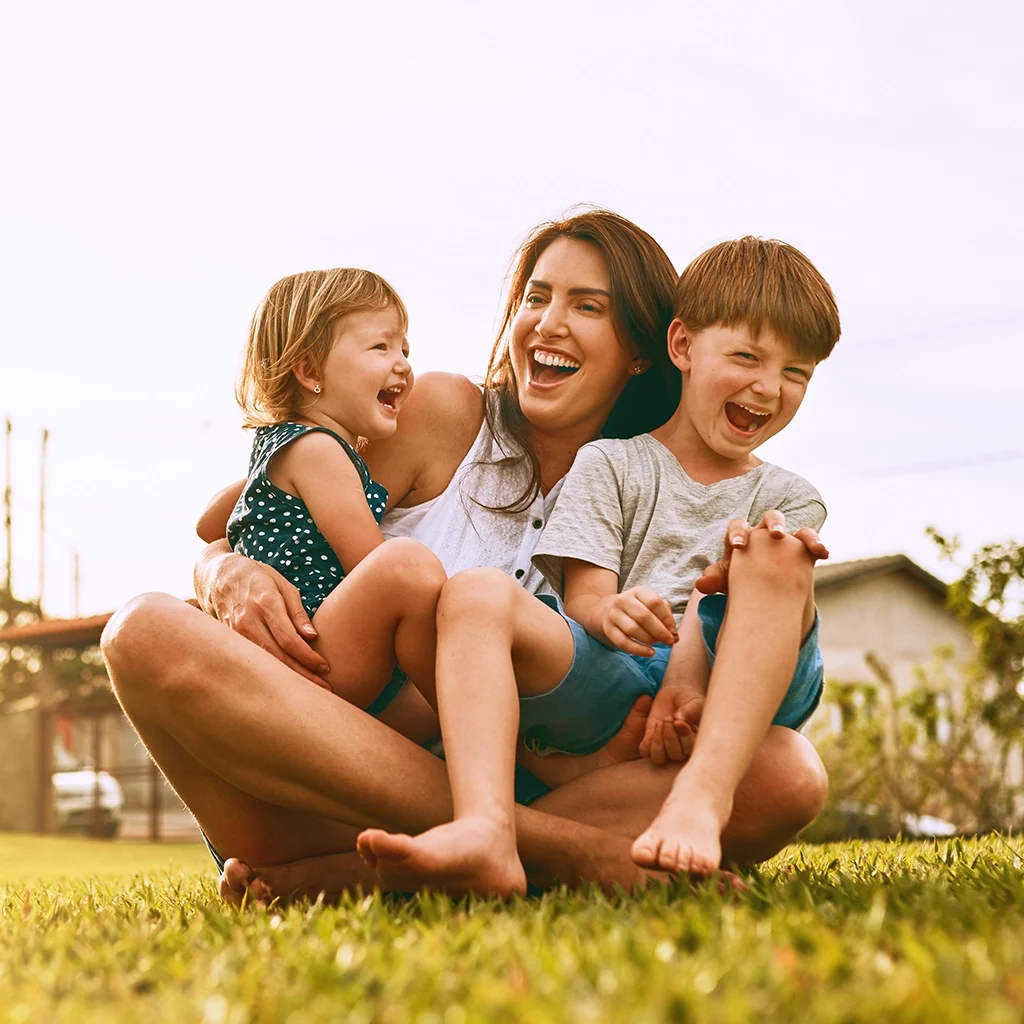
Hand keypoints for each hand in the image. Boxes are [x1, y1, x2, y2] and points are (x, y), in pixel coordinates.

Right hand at [208, 552, 330, 685]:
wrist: (219, 575)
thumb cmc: (258, 577)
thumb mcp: (283, 585)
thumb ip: (297, 612)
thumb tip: (312, 637)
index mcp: (266, 604)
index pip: (289, 639)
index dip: (308, 657)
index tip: (325, 667)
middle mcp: (248, 620)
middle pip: (277, 656)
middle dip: (302, 674)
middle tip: (323, 688)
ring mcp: (234, 633)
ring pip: (263, 662)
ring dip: (286, 677)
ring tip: (307, 689)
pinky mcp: (228, 640)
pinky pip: (251, 660)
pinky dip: (268, 672)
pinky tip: (284, 681)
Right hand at [598, 586, 677, 655]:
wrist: (606, 610)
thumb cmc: (636, 609)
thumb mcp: (650, 604)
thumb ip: (665, 615)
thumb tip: (674, 635)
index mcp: (638, 591)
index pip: (654, 602)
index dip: (666, 618)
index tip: (673, 631)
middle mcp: (623, 600)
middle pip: (644, 616)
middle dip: (660, 631)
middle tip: (669, 641)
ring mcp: (614, 615)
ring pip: (633, 629)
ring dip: (650, 640)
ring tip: (657, 643)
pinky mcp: (608, 629)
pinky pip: (623, 642)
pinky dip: (638, 650)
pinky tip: (650, 652)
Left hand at [639, 687, 704, 764]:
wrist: (677, 695)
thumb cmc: (690, 701)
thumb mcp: (694, 703)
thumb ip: (690, 711)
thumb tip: (679, 719)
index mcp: (694, 743)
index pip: (690, 750)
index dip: (684, 738)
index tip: (679, 722)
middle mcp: (680, 749)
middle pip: (675, 755)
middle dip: (670, 737)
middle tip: (668, 718)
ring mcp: (664, 746)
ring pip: (659, 758)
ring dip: (658, 741)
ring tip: (660, 723)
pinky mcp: (650, 740)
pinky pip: (645, 751)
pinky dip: (647, 742)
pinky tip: (653, 726)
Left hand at [694, 511, 829, 594]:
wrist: (763, 589)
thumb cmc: (741, 580)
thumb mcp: (729, 580)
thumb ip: (716, 579)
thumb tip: (700, 584)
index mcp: (743, 536)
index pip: (739, 527)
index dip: (738, 533)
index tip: (738, 546)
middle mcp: (765, 532)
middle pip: (769, 518)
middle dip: (774, 524)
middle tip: (776, 535)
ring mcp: (785, 538)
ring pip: (794, 527)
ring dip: (801, 533)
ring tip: (803, 543)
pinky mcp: (802, 546)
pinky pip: (811, 540)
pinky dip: (817, 544)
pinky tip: (823, 554)